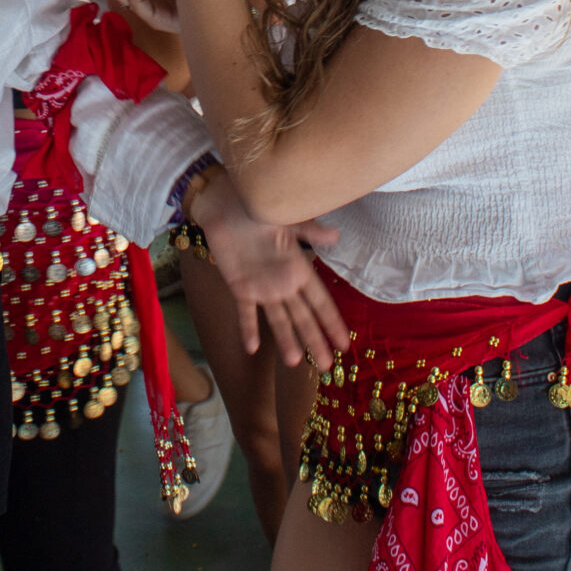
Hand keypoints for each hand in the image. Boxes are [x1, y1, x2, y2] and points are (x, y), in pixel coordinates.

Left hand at [188, 169, 348, 369]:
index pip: (320, 301)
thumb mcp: (287, 219)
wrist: (225, 204)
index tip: (344, 344)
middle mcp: (283, 283)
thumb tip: (335, 235)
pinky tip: (252, 347)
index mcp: (298, 268)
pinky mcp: (239, 287)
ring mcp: (262, 288)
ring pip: (278, 319)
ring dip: (286, 340)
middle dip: (315, 340)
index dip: (331, 322)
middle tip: (326, 366)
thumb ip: (309, 231)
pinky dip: (248, 328)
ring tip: (294, 362)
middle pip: (302, 317)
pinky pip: (244, 312)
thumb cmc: (260, 207)